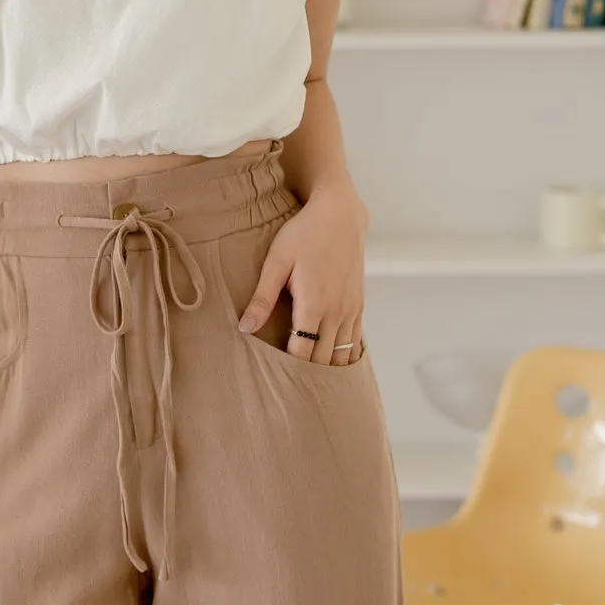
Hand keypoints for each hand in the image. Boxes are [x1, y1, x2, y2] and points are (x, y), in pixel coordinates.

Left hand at [235, 184, 367, 365]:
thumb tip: (244, 328)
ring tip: (309, 383)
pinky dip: (344, 356)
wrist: (340, 215)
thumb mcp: (276, 262)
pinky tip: (331, 365)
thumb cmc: (303, 234)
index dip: (288, 370)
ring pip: (342, 356)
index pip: (301, 353)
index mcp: (314, 305)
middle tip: (288, 389)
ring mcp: (352, 310)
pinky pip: (355, 342)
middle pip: (323, 360)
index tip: (273, 379)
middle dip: (306, 376)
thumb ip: (262, 298)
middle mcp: (337, 312)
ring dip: (327, 370)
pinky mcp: (359, 305)